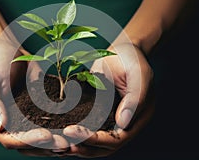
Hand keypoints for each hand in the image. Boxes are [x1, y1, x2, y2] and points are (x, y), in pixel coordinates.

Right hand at [0, 42, 67, 155]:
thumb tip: (0, 126)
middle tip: (64, 144)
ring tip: (72, 142)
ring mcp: (23, 118)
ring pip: (38, 139)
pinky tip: (74, 130)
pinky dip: (59, 129)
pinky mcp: (36, 111)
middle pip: (26, 144)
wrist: (10, 49)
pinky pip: (48, 124)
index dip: (26, 141)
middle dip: (45, 146)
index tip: (46, 136)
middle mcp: (8, 123)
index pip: (8, 139)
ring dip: (54, 143)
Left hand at [63, 43, 153, 157]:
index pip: (117, 139)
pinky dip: (75, 132)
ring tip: (59, 145)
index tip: (74, 132)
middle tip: (64, 144)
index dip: (96, 139)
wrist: (123, 51)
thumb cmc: (134, 61)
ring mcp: (109, 119)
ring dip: (78, 144)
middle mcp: (123, 124)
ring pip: (94, 142)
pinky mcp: (97, 113)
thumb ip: (135, 99)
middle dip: (84, 146)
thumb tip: (122, 123)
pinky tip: (60, 132)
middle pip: (104, 147)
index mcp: (136, 119)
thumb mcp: (139, 76)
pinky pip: (87, 127)